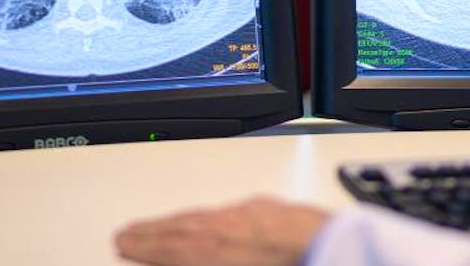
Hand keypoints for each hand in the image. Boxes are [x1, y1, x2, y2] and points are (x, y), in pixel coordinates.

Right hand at [115, 196, 329, 265]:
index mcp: (218, 250)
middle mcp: (233, 227)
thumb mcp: (223, 258)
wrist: (347, 254)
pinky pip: (233, 210)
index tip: (122, 244)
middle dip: (154, 231)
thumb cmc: (295, 265)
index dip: (144, 248)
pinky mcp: (279, 212)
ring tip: (162, 225)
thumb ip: (197, 255)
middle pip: (184, 227)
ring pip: (207, 215)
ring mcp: (257, 215)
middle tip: (129, 233)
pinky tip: (211, 218)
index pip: (172, 249)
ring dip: (180, 220)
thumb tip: (178, 255)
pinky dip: (213, 215)